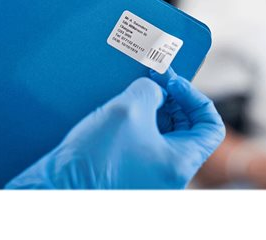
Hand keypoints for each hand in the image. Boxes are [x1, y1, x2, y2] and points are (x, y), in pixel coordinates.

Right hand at [5, 67, 225, 188]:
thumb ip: (150, 91)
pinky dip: (139, 120)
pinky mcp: (129, 172)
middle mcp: (169, 173)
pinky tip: (123, 104)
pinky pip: (144, 141)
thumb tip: (154, 89)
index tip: (172, 82)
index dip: (195, 97)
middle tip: (154, 76)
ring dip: (154, 107)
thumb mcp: (128, 110)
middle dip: (173, 98)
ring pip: (164, 133)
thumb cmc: (92, 159)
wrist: (55, 189)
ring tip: (136, 87)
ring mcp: (149, 175)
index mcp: (180, 163)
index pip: (210, 125)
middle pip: (187, 127)